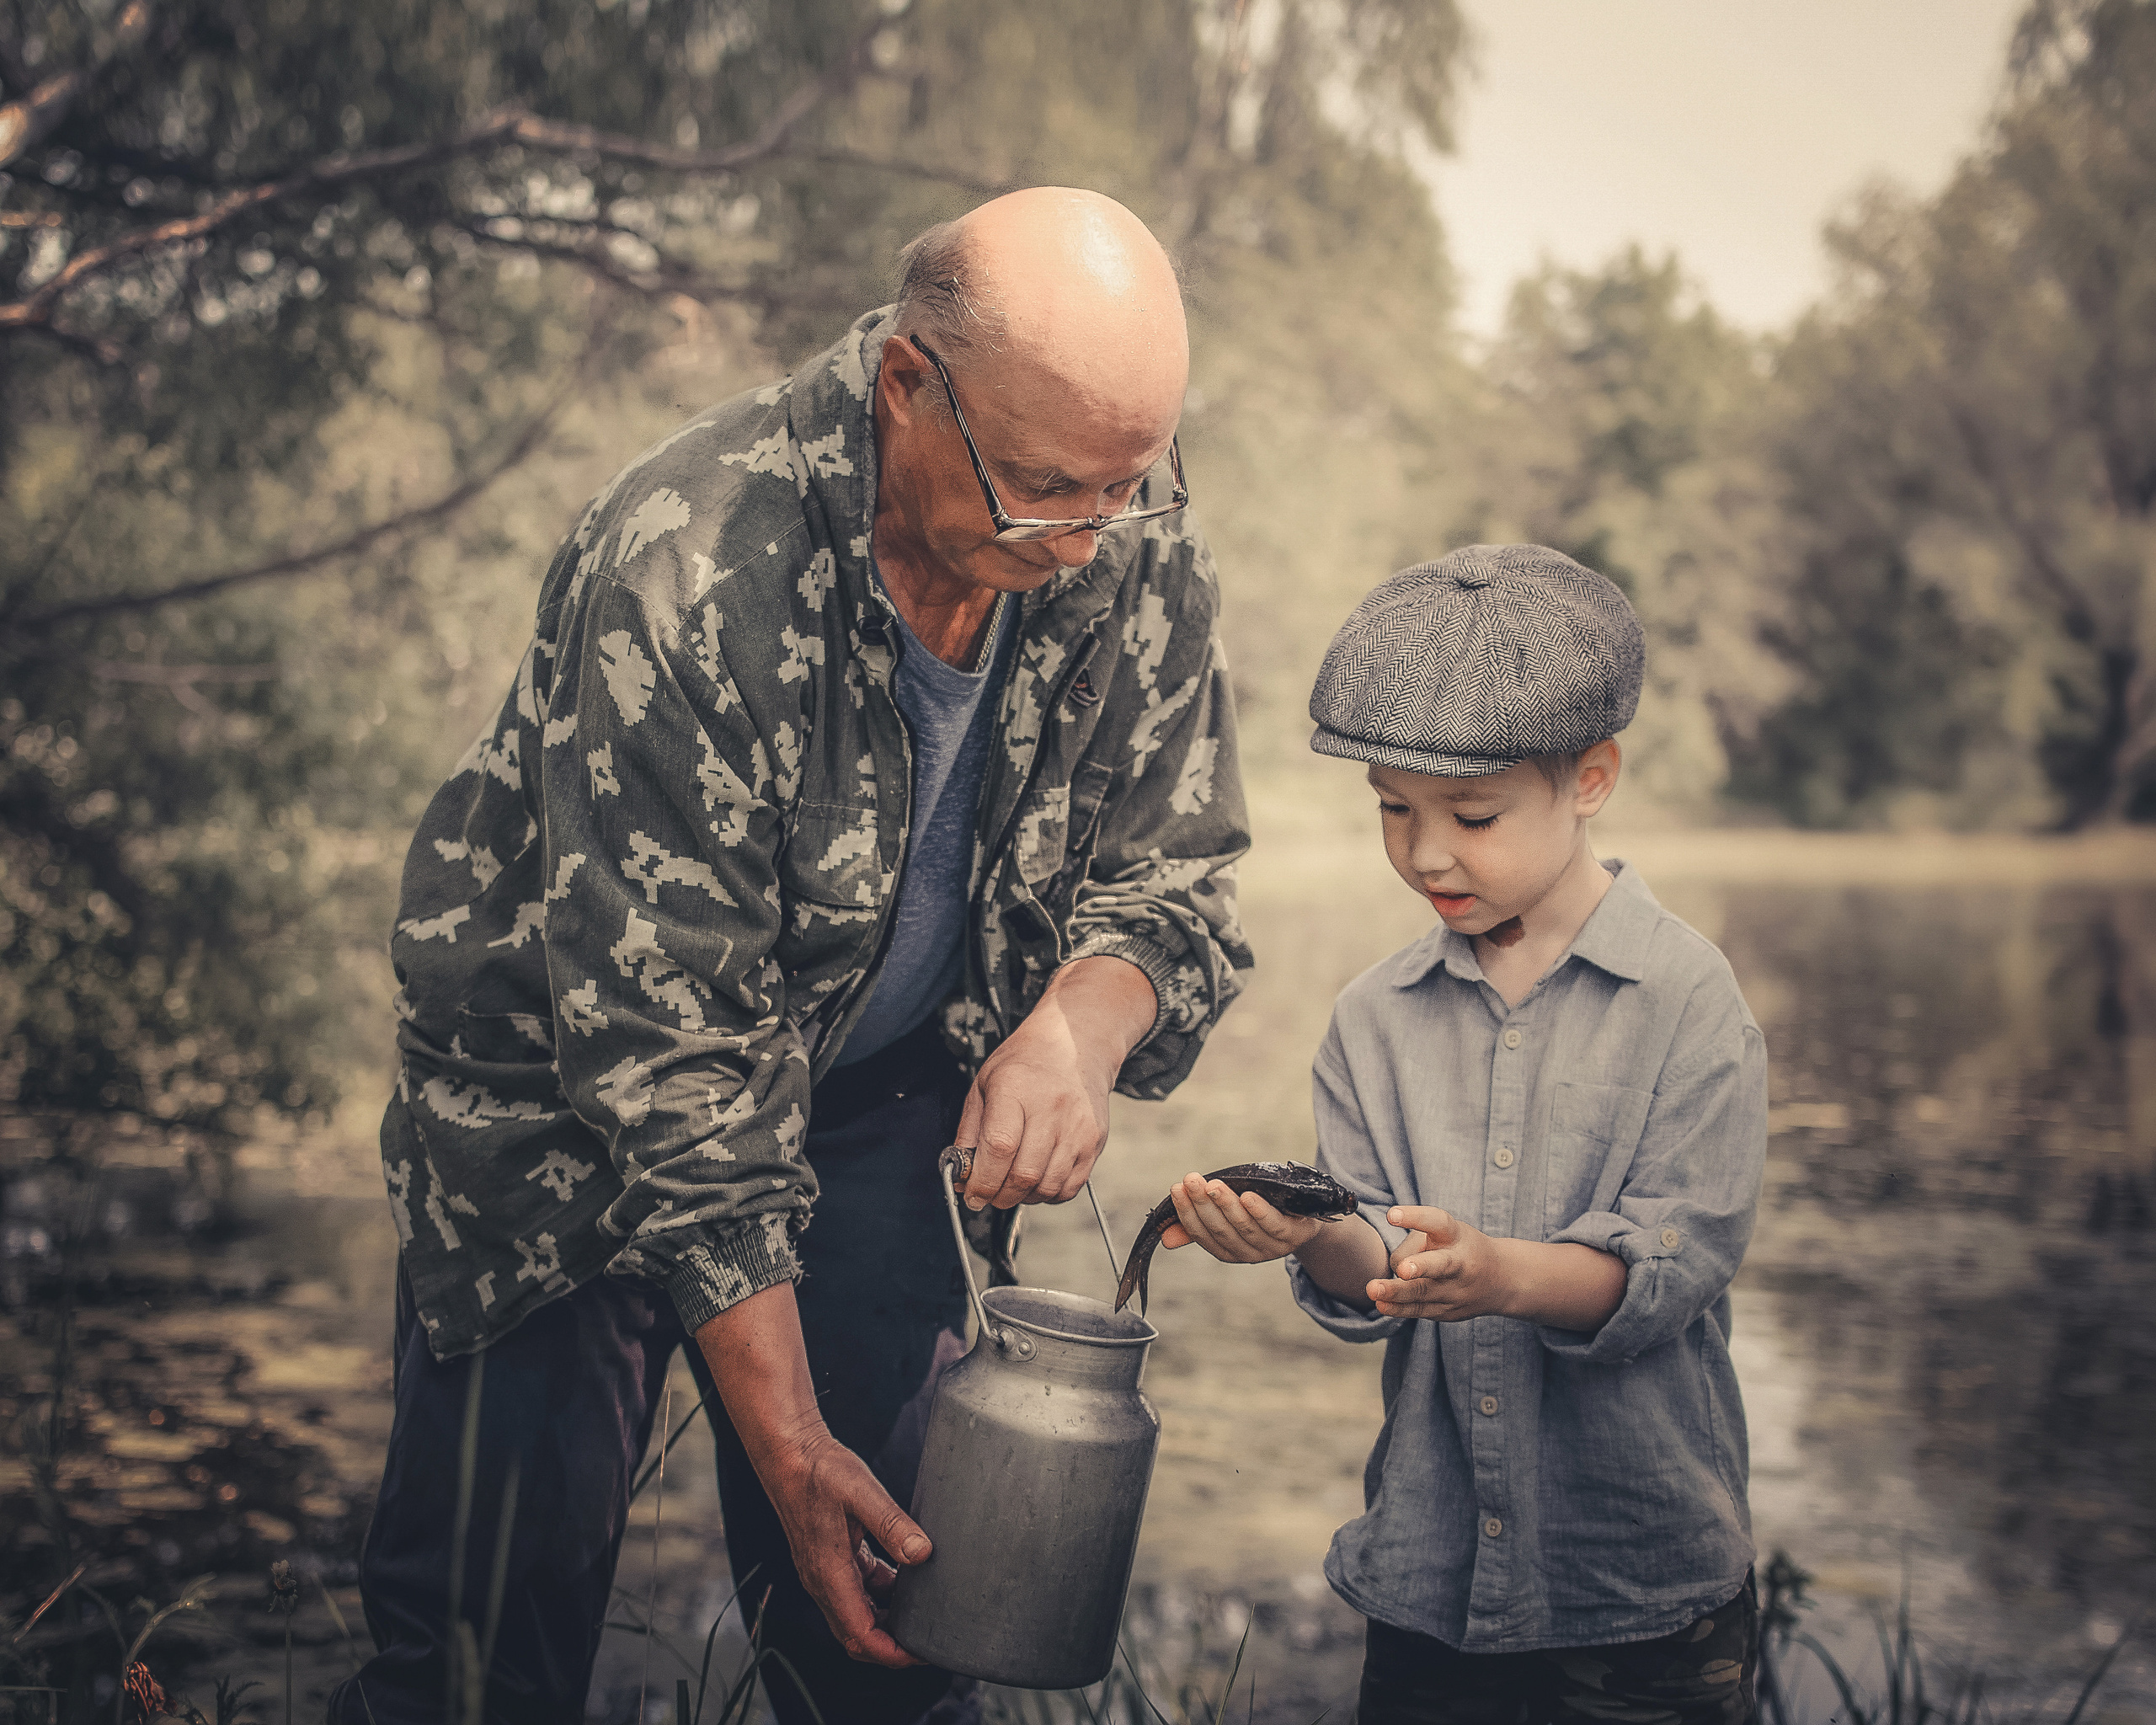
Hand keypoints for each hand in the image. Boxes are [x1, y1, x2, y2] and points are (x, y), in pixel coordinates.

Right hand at [761, 1426, 929, 1665]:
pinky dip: (879, 1593)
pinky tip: (903, 1576)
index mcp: (829, 1575)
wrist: (788, 1453)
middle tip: (928, 1640)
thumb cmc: (819, 1470)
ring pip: (856, 1615)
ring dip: (887, 1620)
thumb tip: (922, 1554)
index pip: (860, 1636)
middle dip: (891, 1647)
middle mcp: (822, 1582)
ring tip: (922, 1610)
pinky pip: (856, 1590)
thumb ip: (892, 1524)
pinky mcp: (828, 1558)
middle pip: (857, 1636)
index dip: (892, 1654)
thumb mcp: (861, 1492)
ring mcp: (823, 1572)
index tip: (922, 1653)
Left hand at [955, 956, 1155, 1209]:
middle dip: (999, 1196)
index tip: (971, 1194)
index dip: (982, 1180)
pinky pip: (1070, 1187)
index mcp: (1015, 1089)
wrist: (1076, 1045)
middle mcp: (1051, 1109)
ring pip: (1047, 1187)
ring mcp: (1077, 1127)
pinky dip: (1049, 1194)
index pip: (999, 1148)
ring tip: (1011, 1186)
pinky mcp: (1094, 1141)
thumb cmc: (1024, 1065)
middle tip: (988, 1196)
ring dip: (1023, 1198)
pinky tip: (1036, 1180)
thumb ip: (969, 1132)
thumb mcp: (984, 1085)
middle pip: (1024, 1174)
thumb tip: (961, 1175)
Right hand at [1160, 1172, 1324, 1261]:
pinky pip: (1273, 1225)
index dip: (1187, 1213)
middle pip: (1221, 1230)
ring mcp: (1272, 1247)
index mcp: (1229, 1250)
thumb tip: (1165, 1237)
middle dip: (1203, 1204)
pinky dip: (1259, 1212)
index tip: (1177, 1189)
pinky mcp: (1293, 1236)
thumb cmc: (1260, 1214)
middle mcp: (1248, 1253)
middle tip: (1190, 1180)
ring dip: (1227, 1206)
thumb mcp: (1229, 1218)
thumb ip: (1201, 1225)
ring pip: (1244, 1227)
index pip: (1202, 1234)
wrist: (1306, 1219)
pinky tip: (1248, 1196)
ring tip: (1213, 1185)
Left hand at [1367, 1205, 1512, 1320]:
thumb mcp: (1448, 1232)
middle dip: (1420, 1267)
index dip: (1415, 1217)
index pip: (1437, 1222)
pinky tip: (1381, 1304)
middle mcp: (1459, 1264)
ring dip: (1397, 1292)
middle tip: (1403, 1269)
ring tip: (1373, 1289)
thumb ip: (1418, 1242)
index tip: (1391, 1214)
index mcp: (1457, 1236)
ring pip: (1422, 1292)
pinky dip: (1398, 1308)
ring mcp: (1454, 1290)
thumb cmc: (1461, 1247)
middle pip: (1438, 1265)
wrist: (1501, 1280)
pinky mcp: (1447, 1310)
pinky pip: (1418, 1310)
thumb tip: (1394, 1268)